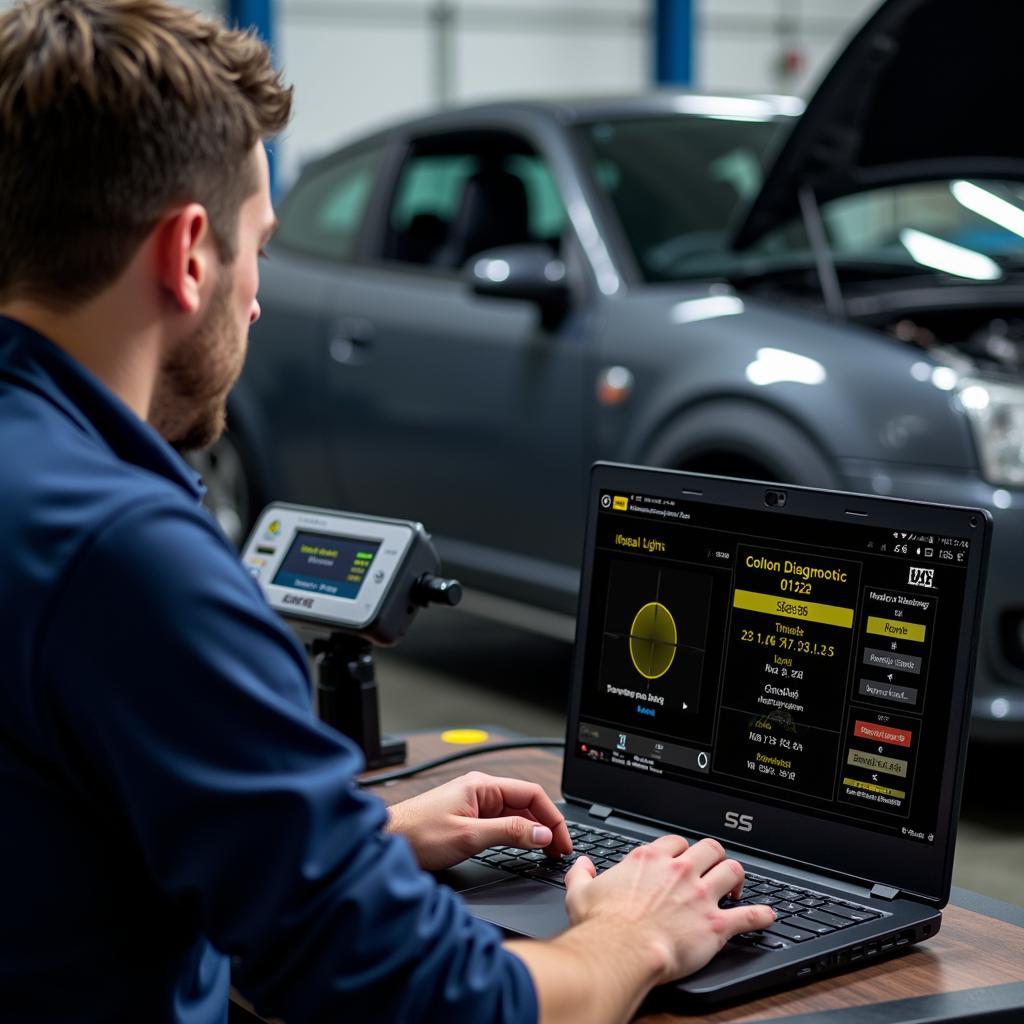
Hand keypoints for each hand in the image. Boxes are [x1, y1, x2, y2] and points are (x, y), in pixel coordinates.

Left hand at [385, 770, 572, 870]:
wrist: (386, 840)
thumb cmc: (417, 834)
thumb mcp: (468, 836)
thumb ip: (508, 833)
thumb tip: (542, 833)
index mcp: (483, 786)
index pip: (531, 794)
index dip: (552, 818)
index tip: (563, 841)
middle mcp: (481, 791)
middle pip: (526, 804)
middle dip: (546, 826)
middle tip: (559, 852)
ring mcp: (474, 804)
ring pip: (515, 815)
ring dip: (533, 832)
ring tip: (547, 853)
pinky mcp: (468, 818)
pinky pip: (501, 823)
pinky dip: (517, 835)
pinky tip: (524, 848)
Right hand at [563, 835, 775, 983]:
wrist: (621, 951)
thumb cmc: (602, 925)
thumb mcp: (580, 892)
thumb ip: (581, 873)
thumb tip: (582, 864)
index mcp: (650, 860)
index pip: (676, 841)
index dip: (680, 850)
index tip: (681, 859)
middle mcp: (679, 871)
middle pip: (709, 848)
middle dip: (713, 857)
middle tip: (712, 869)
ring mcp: (700, 896)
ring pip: (732, 871)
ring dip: (736, 878)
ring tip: (735, 887)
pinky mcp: (715, 924)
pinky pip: (748, 915)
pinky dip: (760, 916)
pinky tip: (766, 916)